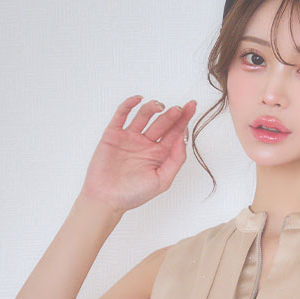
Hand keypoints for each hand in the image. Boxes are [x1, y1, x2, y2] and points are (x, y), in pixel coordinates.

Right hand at [80, 94, 196, 212]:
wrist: (107, 199)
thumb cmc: (134, 194)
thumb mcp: (162, 181)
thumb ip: (175, 160)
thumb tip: (183, 139)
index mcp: (160, 154)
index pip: (175, 133)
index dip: (184, 120)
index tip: (192, 108)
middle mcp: (146, 143)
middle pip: (163, 123)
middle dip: (172, 115)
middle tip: (180, 109)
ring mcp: (130, 137)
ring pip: (144, 116)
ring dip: (153, 108)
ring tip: (161, 107)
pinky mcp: (114, 134)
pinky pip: (122, 115)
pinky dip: (129, 105)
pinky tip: (138, 99)